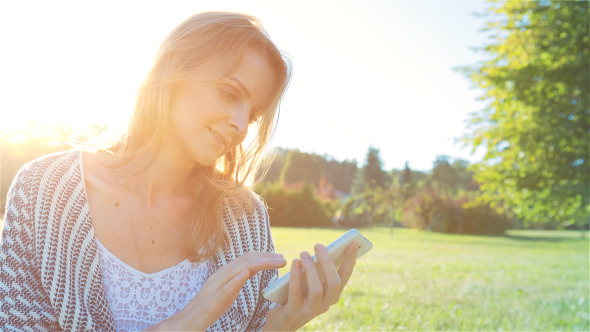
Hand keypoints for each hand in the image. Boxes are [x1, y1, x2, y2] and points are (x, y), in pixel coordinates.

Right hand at [166, 251, 286, 330]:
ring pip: (236, 269)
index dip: (265, 256)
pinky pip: (224, 287)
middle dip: (266, 258)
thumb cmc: (209, 307)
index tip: (281, 257)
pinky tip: (246, 274)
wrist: (189, 321)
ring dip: (256, 264)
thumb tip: (249, 271)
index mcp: (225, 273)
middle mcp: (220, 275)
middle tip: (283, 258)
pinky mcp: (211, 299)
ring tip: (272, 262)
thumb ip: (238, 280)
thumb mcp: (228, 291)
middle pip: (245, 260)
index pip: (247, 259)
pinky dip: (235, 279)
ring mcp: (215, 286)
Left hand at [263, 241, 359, 330]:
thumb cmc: (299, 297)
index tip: (353, 242)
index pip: (345, 276)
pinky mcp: (294, 312)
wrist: (283, 322)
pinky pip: (296, 293)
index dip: (350, 259)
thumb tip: (331, 252)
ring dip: (311, 269)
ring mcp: (310, 310)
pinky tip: (295, 263)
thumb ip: (322, 273)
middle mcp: (325, 304)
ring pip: (317, 289)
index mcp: (332, 296)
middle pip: (333, 282)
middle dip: (328, 262)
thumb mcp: (312, 285)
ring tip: (304, 253)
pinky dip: (295, 276)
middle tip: (318, 245)